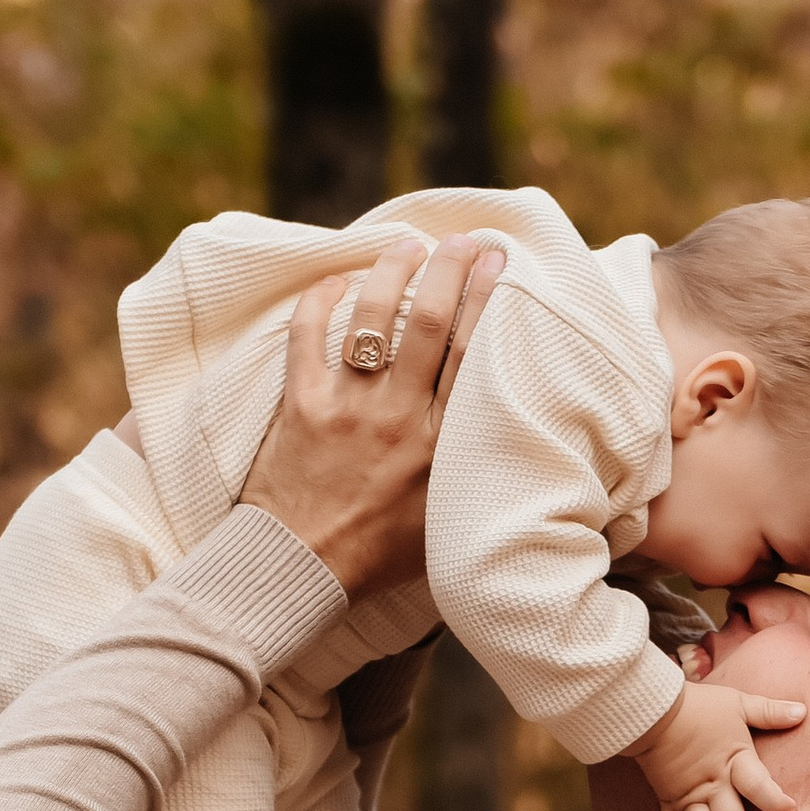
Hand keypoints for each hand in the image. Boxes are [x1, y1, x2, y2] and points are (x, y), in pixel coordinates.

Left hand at [238, 229, 506, 596]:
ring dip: (391, 272)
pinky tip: (332, 281)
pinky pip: (308, 337)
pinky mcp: (302, 407)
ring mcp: (349, 409)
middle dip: (449, 270)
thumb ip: (470, 474)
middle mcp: (400, 419)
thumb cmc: (379, 556)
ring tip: (406, 245)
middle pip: (430, 323)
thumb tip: (507, 445)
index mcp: (443, 447)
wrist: (302, 571)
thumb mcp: (446, 521)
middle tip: (463, 239)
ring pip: (374, 318)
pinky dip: (319, 302)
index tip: (499, 263)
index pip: (472, 355)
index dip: (488, 300)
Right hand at [633, 677, 809, 810]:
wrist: (653, 710)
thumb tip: (802, 711)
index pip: (759, 787)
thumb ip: (770, 712)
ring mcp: (689, 796)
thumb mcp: (738, 703)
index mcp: (735, 761)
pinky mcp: (668, 801)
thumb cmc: (698, 706)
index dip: (776, 802)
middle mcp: (714, 785)